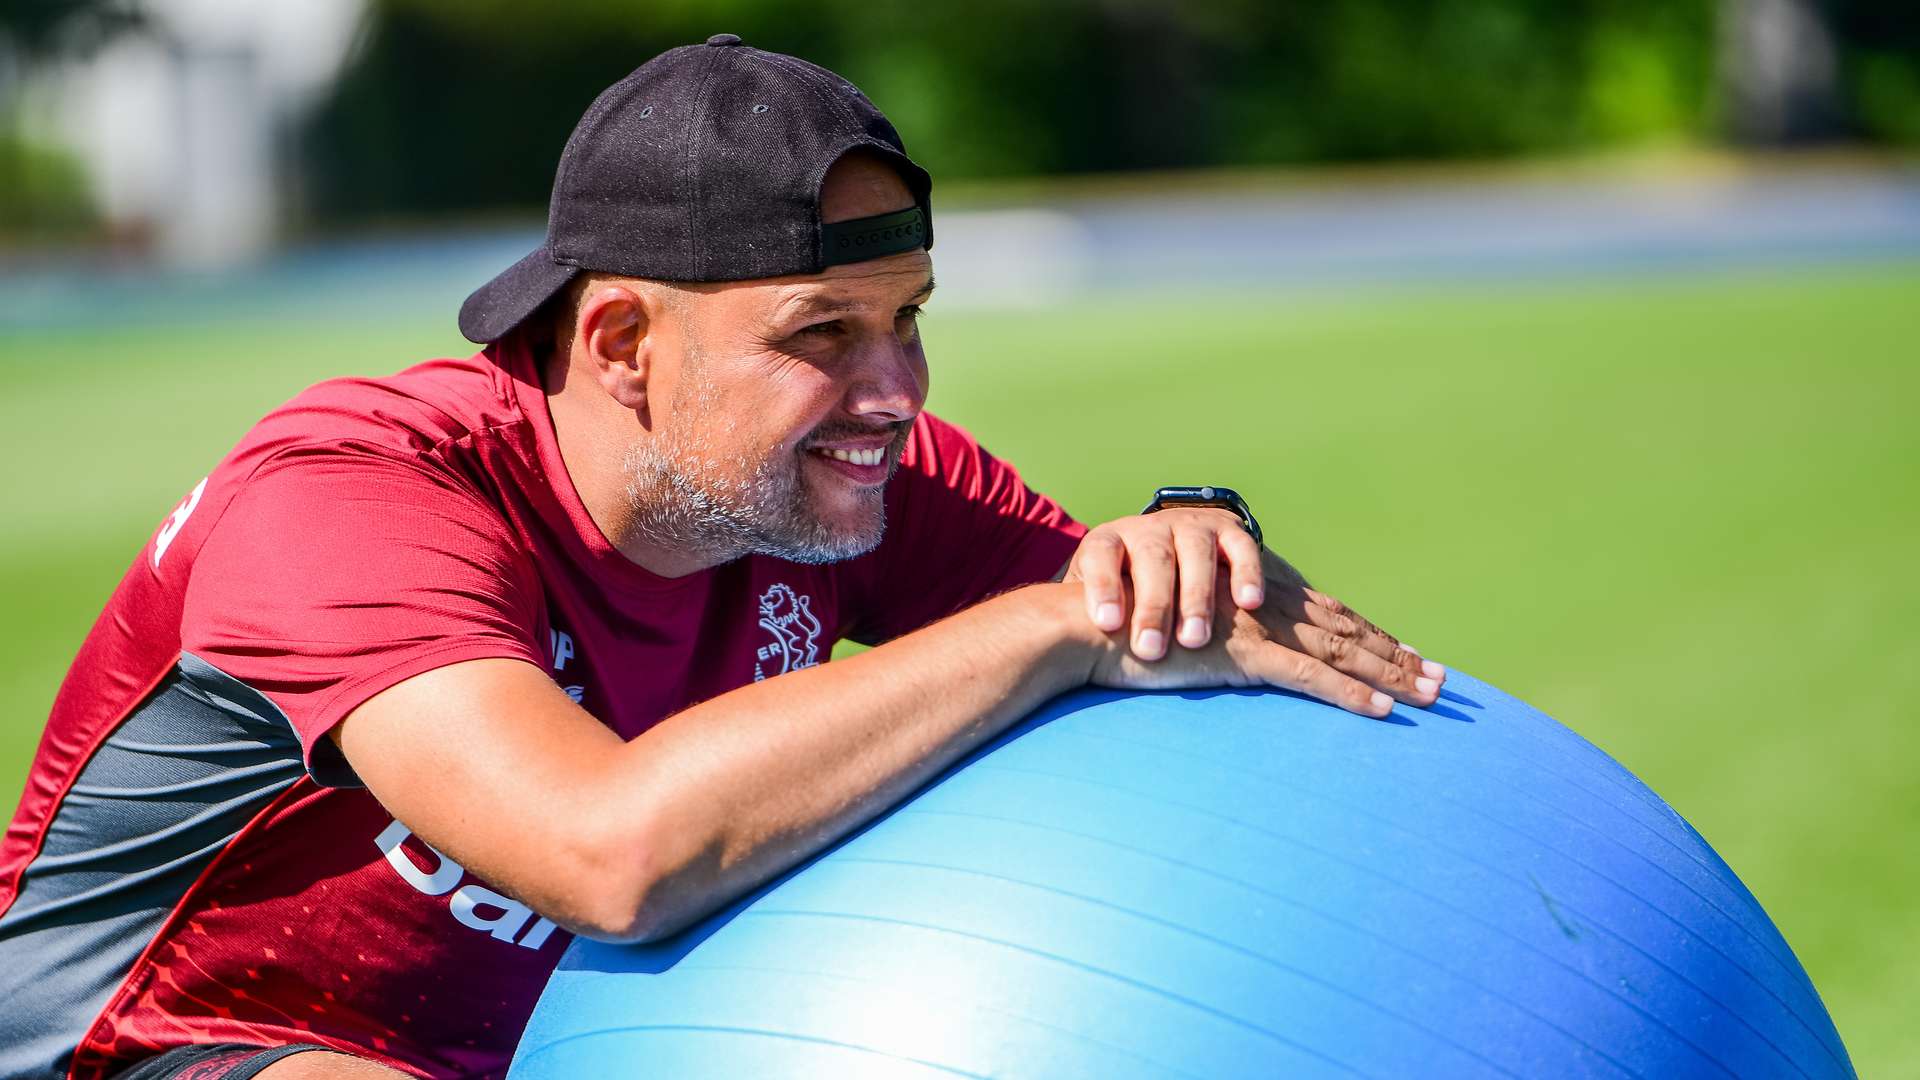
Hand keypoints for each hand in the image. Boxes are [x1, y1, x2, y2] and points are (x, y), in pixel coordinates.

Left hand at [1063, 508, 1265, 659]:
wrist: (1168, 552)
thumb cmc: (1124, 594)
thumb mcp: (1097, 600)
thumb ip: (1078, 619)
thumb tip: (1052, 651)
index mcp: (1109, 542)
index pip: (1101, 557)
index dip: (1103, 588)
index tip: (1106, 624)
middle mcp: (1149, 528)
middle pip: (1150, 559)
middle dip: (1152, 606)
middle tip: (1151, 650)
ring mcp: (1190, 526)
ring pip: (1194, 553)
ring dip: (1196, 597)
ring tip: (1194, 640)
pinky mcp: (1228, 531)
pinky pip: (1240, 547)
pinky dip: (1245, 573)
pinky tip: (1249, 603)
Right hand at [1063, 511, 1443, 716]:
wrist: (1086, 624)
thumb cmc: (1122, 631)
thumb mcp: (1179, 632)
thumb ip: (1211, 639)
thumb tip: (1225, 659)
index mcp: (1251, 594)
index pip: (1327, 613)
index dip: (1370, 635)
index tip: (1408, 654)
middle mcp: (1261, 602)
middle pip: (1346, 629)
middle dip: (1396, 655)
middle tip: (1442, 680)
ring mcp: (1255, 626)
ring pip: (1340, 650)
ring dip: (1389, 674)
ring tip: (1429, 694)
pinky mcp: (1242, 653)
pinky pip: (1308, 677)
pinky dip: (1348, 696)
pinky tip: (1380, 714)